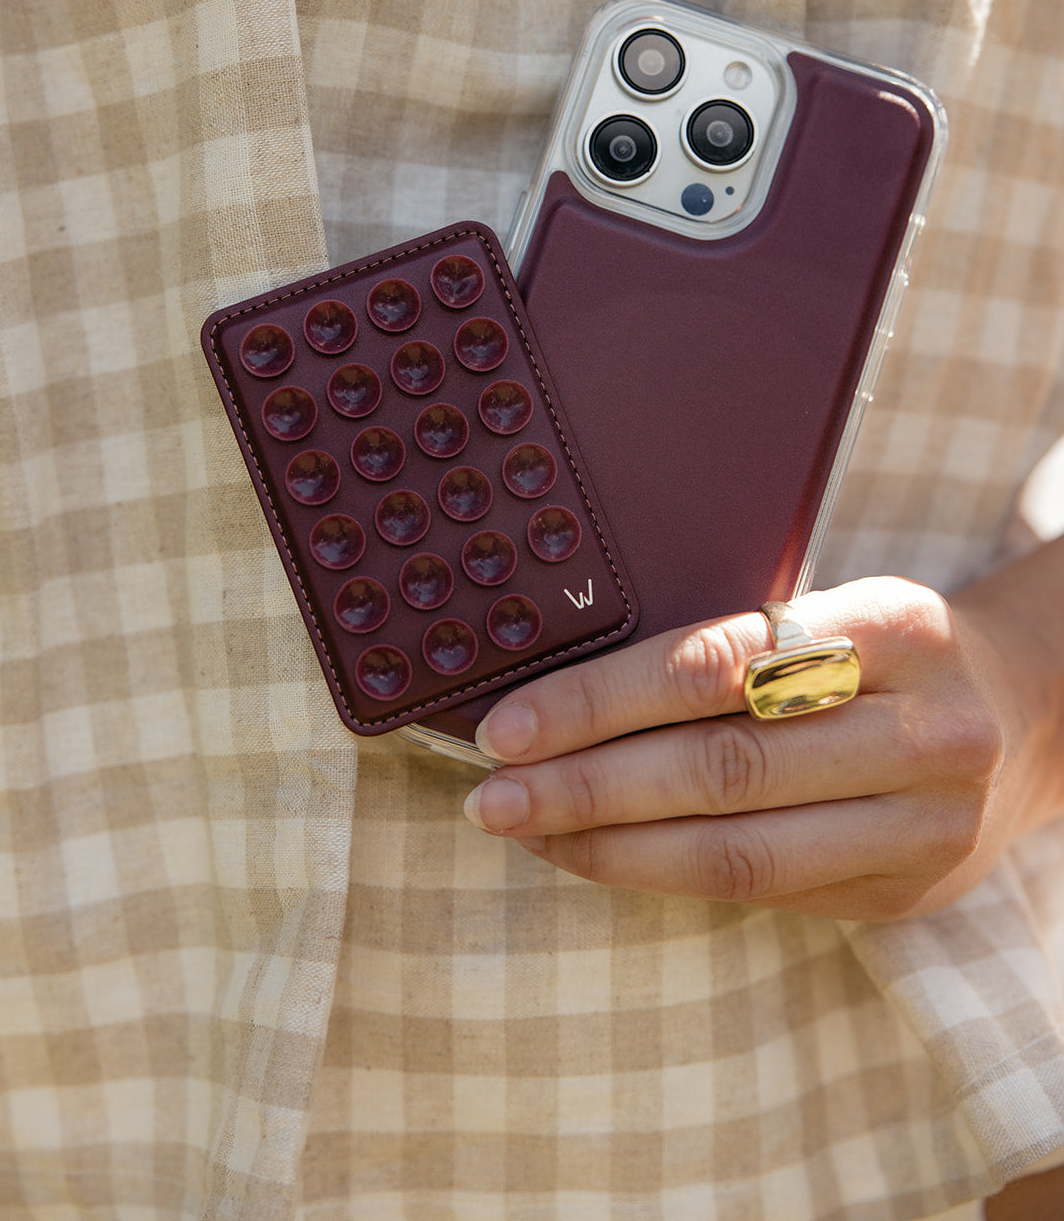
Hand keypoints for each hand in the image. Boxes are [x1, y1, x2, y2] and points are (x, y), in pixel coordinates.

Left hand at [462, 551, 1063, 919]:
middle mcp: (923, 730)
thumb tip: (564, 690)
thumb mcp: (836, 611)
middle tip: (491, 791)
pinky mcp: (904, 891)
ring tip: (526, 829)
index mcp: (893, 628)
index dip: (603, 700)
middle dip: (586, 783)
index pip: (720, 666)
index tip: (513, 722)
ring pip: (739, 849)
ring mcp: (923, 824)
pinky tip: (595, 855)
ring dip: (610, 845)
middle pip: (723, 766)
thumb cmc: (889, 653)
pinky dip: (661, 874)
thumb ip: (734, 647)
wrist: (1023, 721)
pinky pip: (763, 891)